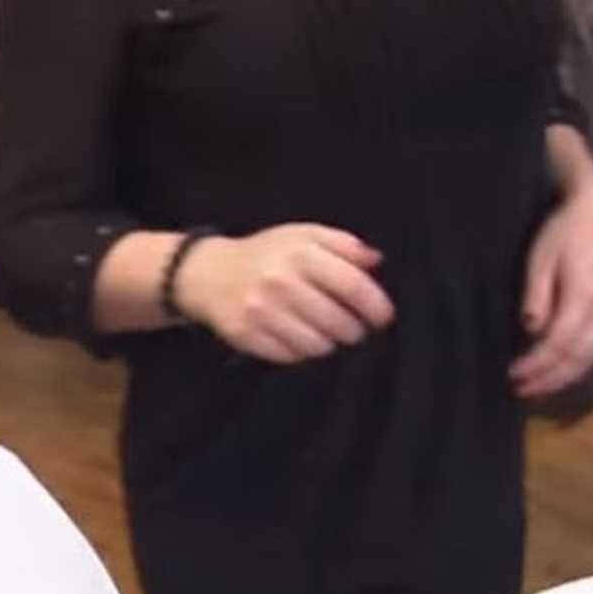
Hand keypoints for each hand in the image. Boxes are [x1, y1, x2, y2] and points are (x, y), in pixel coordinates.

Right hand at [173, 223, 393, 363]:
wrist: (210, 274)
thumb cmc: (266, 255)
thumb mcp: (304, 236)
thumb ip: (344, 245)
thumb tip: (376, 261)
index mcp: (300, 254)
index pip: (353, 286)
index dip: (376, 307)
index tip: (383, 317)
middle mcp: (280, 282)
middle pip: (340, 323)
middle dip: (353, 329)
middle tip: (350, 326)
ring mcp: (261, 311)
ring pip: (319, 346)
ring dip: (328, 342)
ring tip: (323, 331)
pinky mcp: (247, 335)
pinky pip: (292, 357)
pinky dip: (301, 352)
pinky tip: (297, 337)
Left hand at [511, 177, 592, 397]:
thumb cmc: (564, 230)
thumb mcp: (542, 257)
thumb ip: (537, 294)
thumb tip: (532, 330)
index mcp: (584, 296)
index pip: (558, 344)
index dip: (536, 364)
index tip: (513, 375)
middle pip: (577, 357)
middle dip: (548, 378)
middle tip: (522, 390)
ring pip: (592, 356)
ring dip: (565, 376)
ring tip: (539, 386)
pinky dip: (580, 364)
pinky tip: (563, 369)